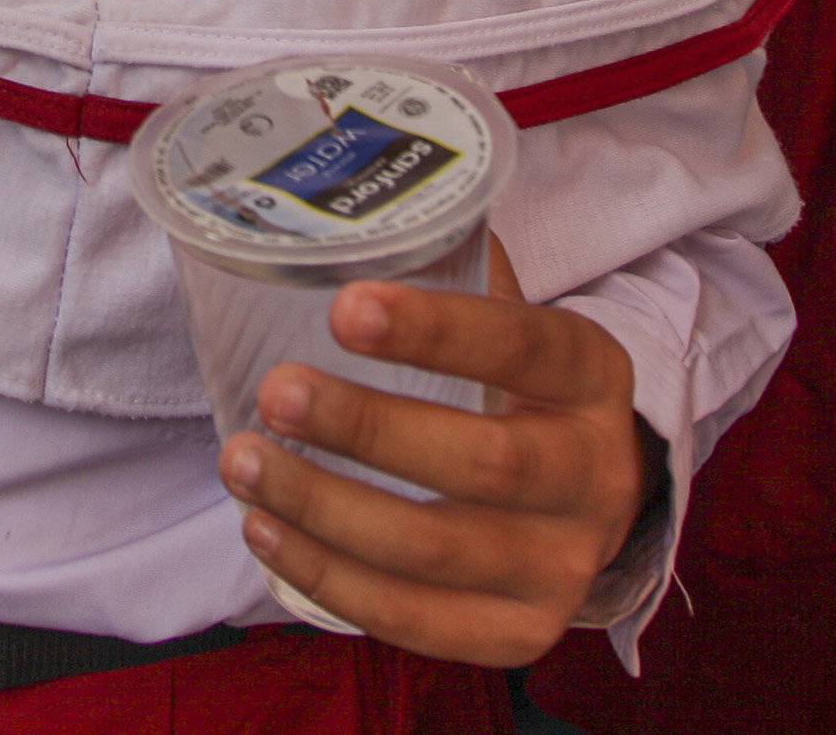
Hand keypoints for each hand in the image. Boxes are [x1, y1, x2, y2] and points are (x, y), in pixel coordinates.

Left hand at [217, 260, 650, 667]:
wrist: (588, 496)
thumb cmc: (514, 386)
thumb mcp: (506, 320)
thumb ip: (440, 265)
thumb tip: (326, 200)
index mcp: (593, 375)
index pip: (522, 346)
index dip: (436, 331)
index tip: (343, 307)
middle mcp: (595, 477)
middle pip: (481, 465)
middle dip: (363, 428)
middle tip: (272, 392)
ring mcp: (564, 567)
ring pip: (434, 551)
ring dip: (321, 508)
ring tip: (241, 461)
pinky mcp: (521, 635)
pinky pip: (416, 620)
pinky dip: (330, 578)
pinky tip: (266, 531)